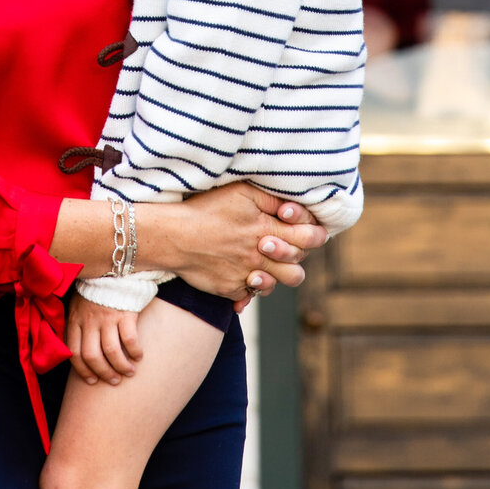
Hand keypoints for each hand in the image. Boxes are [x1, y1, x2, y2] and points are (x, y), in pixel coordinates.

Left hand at [66, 294, 143, 386]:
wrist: (113, 266)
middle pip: (92, 356)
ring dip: (120, 366)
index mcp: (75, 319)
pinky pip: (130, 339)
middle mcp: (89, 320)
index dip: (83, 370)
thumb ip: (76, 325)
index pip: (74, 352)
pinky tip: (138, 356)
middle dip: (103, 373)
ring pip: (111, 351)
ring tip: (128, 372)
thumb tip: (76, 352)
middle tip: (113, 380)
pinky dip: (135, 351)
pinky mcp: (125, 312)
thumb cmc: (95, 289)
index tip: (92, 381)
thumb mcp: (78, 304)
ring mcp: (107, 316)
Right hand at [148, 184, 327, 300]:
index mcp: (266, 230)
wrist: (173, 236)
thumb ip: (270, 199)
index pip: (308, 238)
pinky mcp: (230, 290)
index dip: (316, 234)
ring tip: (266, 264)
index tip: (314, 231)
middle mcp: (260, 257)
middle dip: (297, 259)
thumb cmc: (206, 209)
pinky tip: (240, 272)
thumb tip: (292, 208)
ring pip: (276, 286)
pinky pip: (249, 296)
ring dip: (276, 276)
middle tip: (284, 246)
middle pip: (297, 270)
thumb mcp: (240, 192)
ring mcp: (245, 276)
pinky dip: (248, 287)